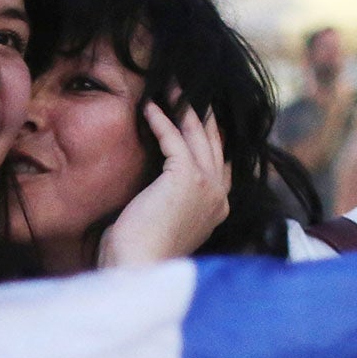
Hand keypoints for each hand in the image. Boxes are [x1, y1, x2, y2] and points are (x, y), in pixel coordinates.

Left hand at [97, 104, 230, 268]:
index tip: (196, 116)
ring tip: (170, 87)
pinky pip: (175, 139)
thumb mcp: (163, 222)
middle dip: (201, 115)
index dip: (209, 137)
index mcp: (217, 210)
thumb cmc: (138, 254)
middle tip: (185, 90)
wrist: (137, 270)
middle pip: (214, 143)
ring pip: (198, 135)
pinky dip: (162, 120)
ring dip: (184, 107)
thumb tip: (156, 184)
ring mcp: (207, 187)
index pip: (219, 163)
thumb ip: (171, 201)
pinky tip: (148, 107)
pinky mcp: (187, 178)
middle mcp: (219, 197)